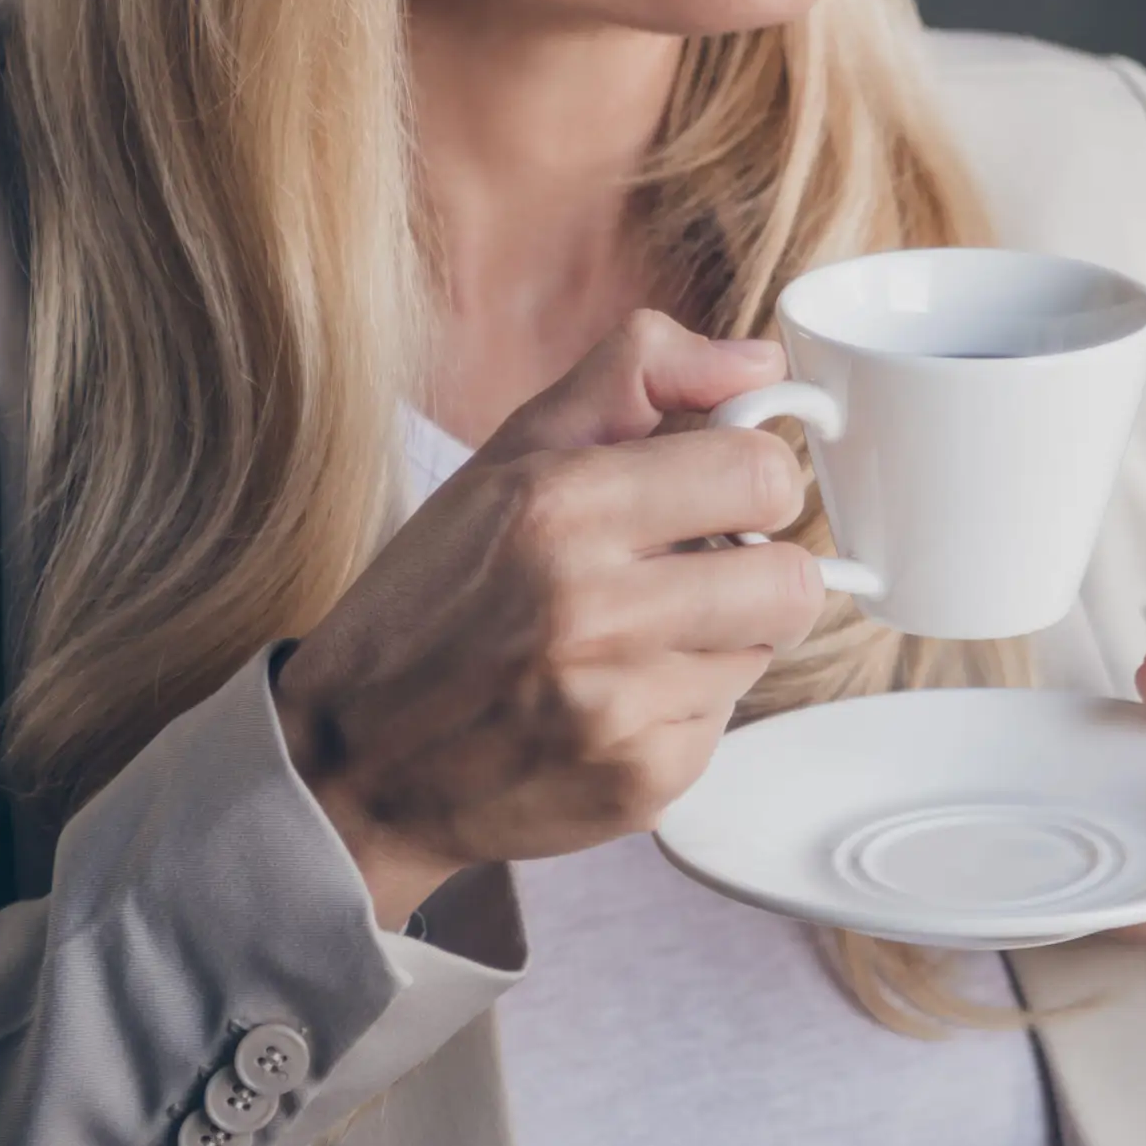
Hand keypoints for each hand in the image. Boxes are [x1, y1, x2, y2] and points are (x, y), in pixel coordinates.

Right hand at [273, 313, 824, 929]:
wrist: (352, 761)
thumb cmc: (436, 596)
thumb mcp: (510, 454)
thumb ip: (637, 376)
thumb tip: (762, 362)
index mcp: (561, 506)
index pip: (764, 474)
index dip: (758, 481)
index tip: (727, 495)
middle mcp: (592, 609)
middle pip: (793, 580)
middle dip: (758, 571)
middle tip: (696, 573)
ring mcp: (618, 708)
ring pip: (762, 652)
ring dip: (717, 641)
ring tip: (629, 641)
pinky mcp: (641, 784)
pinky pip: (725, 725)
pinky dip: (682, 710)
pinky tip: (610, 703)